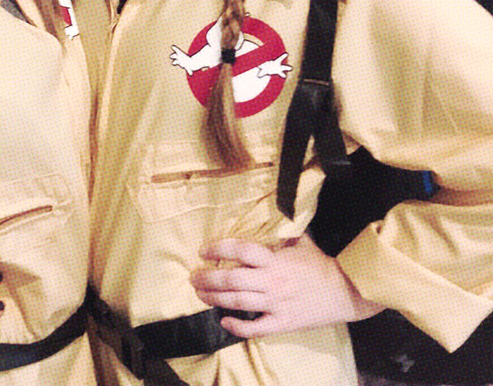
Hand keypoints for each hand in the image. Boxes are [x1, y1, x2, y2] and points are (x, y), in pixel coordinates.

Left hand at [190, 234, 382, 336]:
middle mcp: (272, 281)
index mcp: (275, 259)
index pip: (241, 250)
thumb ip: (282, 230)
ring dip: (215, 299)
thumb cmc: (320, 265)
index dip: (219, 248)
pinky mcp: (283, 323)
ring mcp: (277, 304)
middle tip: (193, 276)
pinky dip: (237, 326)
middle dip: (208, 278)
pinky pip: (256, 328)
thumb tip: (271, 210)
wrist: (345, 292)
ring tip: (200, 295)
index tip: (203, 250)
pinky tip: (224, 321)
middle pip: (232, 279)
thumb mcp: (301, 241)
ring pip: (238, 302)